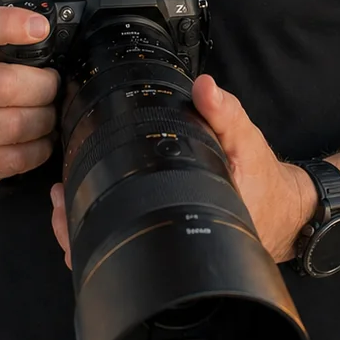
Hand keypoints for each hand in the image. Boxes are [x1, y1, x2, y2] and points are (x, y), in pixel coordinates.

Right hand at [0, 0, 59, 181]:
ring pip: (17, 124)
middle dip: (44, 84)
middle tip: (52, 81)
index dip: (10, 24)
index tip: (40, 26)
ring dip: (46, 117)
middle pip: (8, 86)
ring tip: (48, 107)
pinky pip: (17, 158)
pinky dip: (39, 147)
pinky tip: (40, 134)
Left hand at [48, 74, 315, 267]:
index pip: (132, 233)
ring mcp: (170, 247)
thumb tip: (204, 87)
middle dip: (77, 229)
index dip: (92, 224)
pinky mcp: (168, 242)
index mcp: (193, 221)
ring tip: (61, 203)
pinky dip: (105, 228)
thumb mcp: (248, 141)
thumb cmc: (263, 179)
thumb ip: (225, 113)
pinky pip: (129, 243)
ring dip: (85, 231)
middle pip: (114, 250)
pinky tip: (88, 208)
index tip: (67, 198)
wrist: (283, 209)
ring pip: (117, 252)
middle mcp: (176, 241)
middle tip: (56, 199)